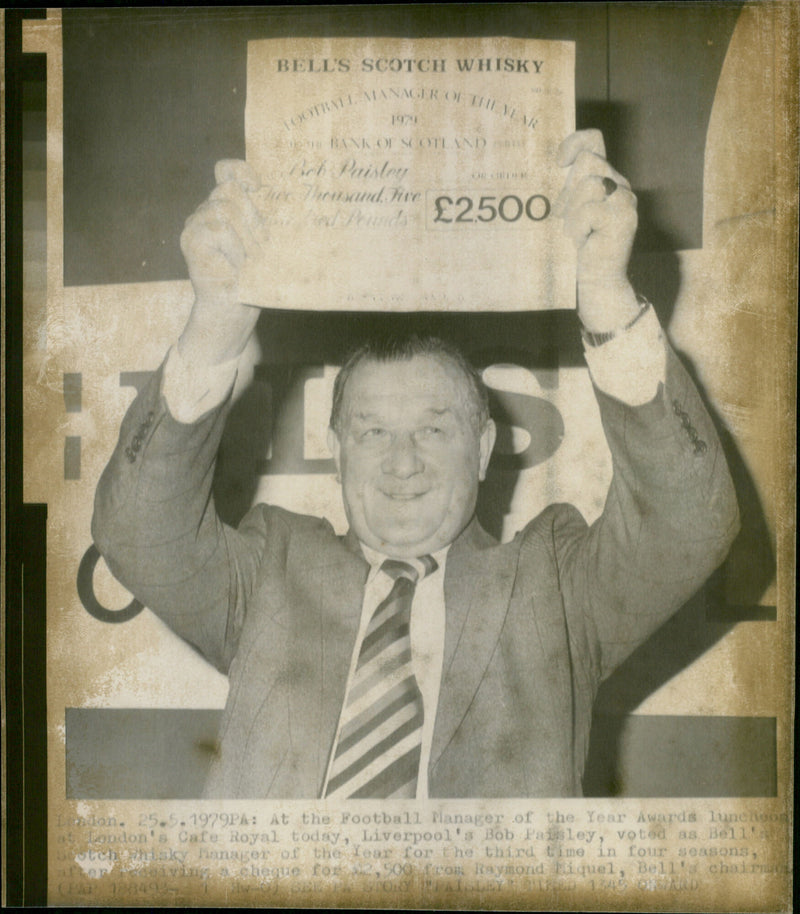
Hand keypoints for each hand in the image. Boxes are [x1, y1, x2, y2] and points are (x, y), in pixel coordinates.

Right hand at [178, 160, 266, 365]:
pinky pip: (220, 228)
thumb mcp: (265, 243)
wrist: (234, 308)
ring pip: (226, 210)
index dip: (241, 170)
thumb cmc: (254, 277)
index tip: (258, 185)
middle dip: (253, 221)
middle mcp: (208, 210)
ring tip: (248, 263)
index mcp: (227, 207)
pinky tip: (234, 267)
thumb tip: (287, 198)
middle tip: (260, 250)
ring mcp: (195, 222)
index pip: (227, 172)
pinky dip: (234, 249)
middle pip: (231, 191)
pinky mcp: (190, 237)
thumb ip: (265, 218)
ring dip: (245, 239)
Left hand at [555, 129, 639, 332]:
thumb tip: (543, 170)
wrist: (598, 282)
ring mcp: (625, 201)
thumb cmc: (579, 249)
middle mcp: (620, 186)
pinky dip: (578, 227)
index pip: (594, 141)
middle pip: (588, 161)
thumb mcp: (569, 212)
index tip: (558, 163)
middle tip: (565, 217)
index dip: (575, 142)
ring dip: (573, 211)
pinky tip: (582, 242)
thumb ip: (567, 190)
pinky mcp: (623, 220)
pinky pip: (588, 211)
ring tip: (575, 233)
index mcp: (607, 179)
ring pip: (589, 184)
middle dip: (570, 189)